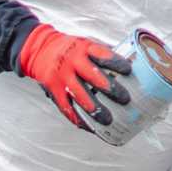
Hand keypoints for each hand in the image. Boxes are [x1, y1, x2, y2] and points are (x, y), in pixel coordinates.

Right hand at [17, 24, 131, 130]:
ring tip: (108, 120)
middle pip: (93, 76)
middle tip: (125, 99)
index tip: (128, 70)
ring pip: (80, 95)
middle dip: (110, 88)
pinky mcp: (54, 89)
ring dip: (95, 109)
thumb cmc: (70, 49)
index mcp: (83, 48)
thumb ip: (102, 54)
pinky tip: (89, 126)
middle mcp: (72, 62)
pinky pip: (66, 107)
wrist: (39, 50)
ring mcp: (62, 76)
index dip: (115, 63)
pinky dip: (77, 118)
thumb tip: (131, 63)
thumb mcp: (84, 44)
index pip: (101, 55)